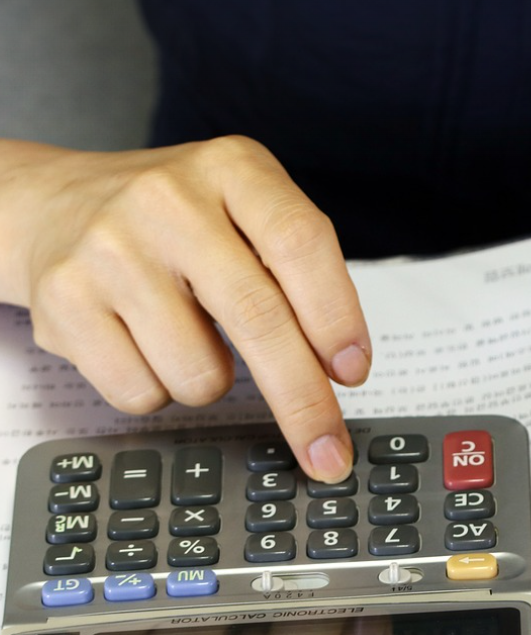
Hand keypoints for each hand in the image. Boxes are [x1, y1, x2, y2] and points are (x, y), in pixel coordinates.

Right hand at [0, 136, 369, 481]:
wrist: (55, 206)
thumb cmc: (176, 223)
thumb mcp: (244, 212)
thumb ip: (296, 274)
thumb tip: (337, 369)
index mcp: (233, 169)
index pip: (300, 242)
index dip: (336, 316)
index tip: (354, 371)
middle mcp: (169, 200)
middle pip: (258, 317)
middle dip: (303, 399)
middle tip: (327, 449)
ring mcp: (111, 248)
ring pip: (199, 372)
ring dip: (211, 383)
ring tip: (188, 337)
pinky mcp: (64, 300)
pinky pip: (141, 392)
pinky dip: (157, 390)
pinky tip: (142, 345)